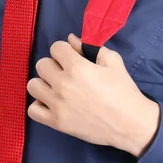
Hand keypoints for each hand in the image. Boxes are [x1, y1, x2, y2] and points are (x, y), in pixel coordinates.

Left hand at [27, 33, 160, 154]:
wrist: (129, 123)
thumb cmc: (123, 89)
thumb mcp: (112, 61)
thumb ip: (90, 47)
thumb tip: (71, 39)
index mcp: (77, 67)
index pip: (55, 48)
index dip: (65, 50)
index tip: (72, 57)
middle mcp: (63, 84)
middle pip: (42, 64)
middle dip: (54, 65)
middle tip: (66, 73)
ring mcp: (57, 105)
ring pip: (33, 85)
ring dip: (44, 84)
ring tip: (57, 88)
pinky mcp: (56, 122)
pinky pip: (33, 110)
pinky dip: (40, 105)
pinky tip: (52, 103)